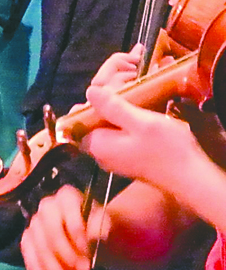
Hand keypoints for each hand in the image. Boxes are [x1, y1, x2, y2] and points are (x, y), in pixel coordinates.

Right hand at [22, 184, 112, 269]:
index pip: (67, 210)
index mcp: (67, 197)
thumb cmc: (97, 226)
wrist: (89, 235)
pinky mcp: (28, 243)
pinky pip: (30, 260)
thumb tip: (95, 233)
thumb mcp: (106, 223)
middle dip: (66, 255)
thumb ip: (102, 225)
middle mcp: (46, 208)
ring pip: (38, 249)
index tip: (88, 250)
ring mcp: (34, 225)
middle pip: (50, 232)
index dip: (76, 230)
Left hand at [78, 50, 204, 189]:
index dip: (91, 104)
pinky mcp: (128, 160)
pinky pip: (120, 137)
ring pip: (108, 129)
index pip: (78, 120)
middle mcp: (100, 154)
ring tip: (137, 104)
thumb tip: (89, 91)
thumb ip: (113, 107)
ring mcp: (115, 159)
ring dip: (119, 115)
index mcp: (97, 145)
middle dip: (106, 108)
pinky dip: (128, 126)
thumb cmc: (168, 149)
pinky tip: (143, 118)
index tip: (111, 94)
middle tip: (128, 96)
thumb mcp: (141, 122)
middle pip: (93, 124)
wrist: (191, 178)